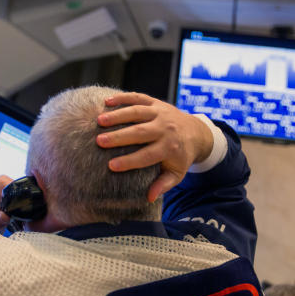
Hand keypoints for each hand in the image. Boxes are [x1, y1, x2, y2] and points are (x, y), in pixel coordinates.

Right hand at [95, 92, 212, 201]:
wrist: (195, 132)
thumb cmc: (181, 156)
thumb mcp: (177, 173)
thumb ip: (164, 185)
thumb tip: (149, 198)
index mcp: (170, 147)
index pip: (147, 155)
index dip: (129, 161)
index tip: (111, 166)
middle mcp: (165, 128)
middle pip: (140, 132)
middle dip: (119, 137)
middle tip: (99, 141)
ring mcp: (160, 113)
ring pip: (137, 112)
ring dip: (118, 115)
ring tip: (99, 120)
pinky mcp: (156, 102)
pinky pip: (139, 97)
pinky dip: (123, 97)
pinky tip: (106, 101)